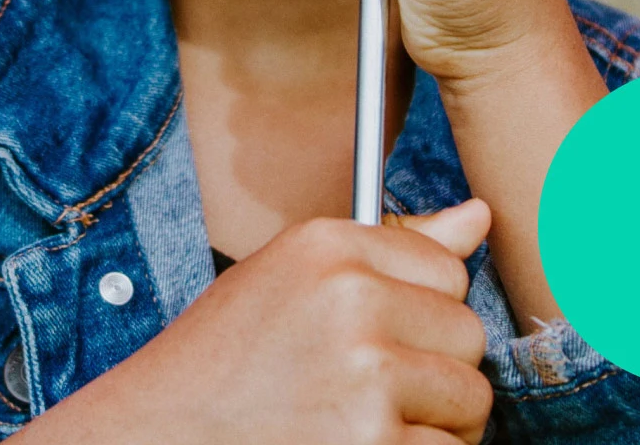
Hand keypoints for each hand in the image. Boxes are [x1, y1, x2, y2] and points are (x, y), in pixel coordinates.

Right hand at [18, 203, 496, 444]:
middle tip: (367, 393)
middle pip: (468, 334)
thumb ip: (390, 250)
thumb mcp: (292, 281)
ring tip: (363, 424)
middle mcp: (350, 298)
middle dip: (433, 372)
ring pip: (470, 398)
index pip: (448, 268)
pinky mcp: (373, 443)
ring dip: (432, 424)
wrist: (158, 435)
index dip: (418, 314)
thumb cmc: (224, 365)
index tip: (374, 337)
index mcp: (327, 246)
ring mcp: (366, 374)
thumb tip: (481, 217)